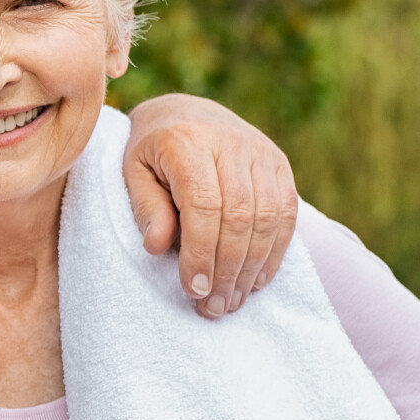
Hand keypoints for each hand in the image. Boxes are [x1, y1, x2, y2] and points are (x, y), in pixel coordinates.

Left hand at [122, 94, 297, 317]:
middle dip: (227, 269)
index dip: (201, 252)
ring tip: (231, 301)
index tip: (193, 290)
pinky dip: (274, 252)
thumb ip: (146, 207)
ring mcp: (261, 152)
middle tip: (213, 308)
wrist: (183, 112)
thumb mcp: (132, 173)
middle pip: (239, 216)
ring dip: (251, 268)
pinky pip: (286, 213)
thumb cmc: (150, 151)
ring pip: (268, 218)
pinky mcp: (279, 163)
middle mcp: (230, 143)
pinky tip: (255, 280)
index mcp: (187, 142)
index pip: (203, 205)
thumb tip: (157, 247)